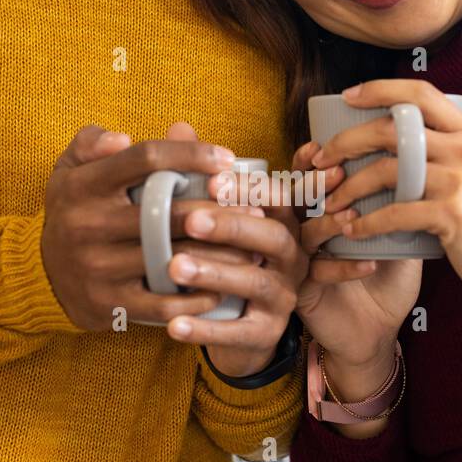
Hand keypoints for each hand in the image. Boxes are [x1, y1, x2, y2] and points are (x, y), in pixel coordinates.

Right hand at [41, 122, 258, 330]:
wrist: (41, 275)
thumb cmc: (72, 211)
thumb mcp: (70, 169)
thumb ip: (94, 142)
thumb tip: (124, 138)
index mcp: (84, 185)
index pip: (145, 159)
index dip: (190, 155)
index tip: (227, 159)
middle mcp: (89, 225)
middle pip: (167, 212)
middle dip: (217, 210)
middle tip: (250, 208)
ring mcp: (99, 267)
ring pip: (172, 258)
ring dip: (219, 255)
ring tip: (251, 249)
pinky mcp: (110, 304)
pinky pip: (163, 302)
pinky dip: (196, 297)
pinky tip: (221, 287)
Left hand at [167, 158, 308, 378]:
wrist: (240, 330)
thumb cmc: (224, 259)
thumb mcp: (216, 219)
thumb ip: (201, 176)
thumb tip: (178, 127)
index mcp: (279, 222)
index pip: (275, 198)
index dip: (249, 188)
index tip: (213, 178)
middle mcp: (290, 257)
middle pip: (272, 238)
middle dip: (231, 226)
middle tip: (189, 219)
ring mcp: (282, 297)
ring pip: (255, 282)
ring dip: (214, 273)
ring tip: (173, 267)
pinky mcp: (266, 334)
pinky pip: (238, 333)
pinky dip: (205, 330)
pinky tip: (171, 324)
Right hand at [291, 138, 422, 364]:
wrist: (380, 330)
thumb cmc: (387, 278)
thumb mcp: (397, 235)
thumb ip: (400, 203)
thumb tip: (415, 162)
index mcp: (320, 213)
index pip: (306, 179)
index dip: (308, 162)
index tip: (321, 145)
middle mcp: (303, 234)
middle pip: (294, 201)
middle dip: (312, 184)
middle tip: (335, 173)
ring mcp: (299, 264)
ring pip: (302, 235)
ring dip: (326, 224)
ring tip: (350, 216)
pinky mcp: (302, 294)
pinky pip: (317, 274)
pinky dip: (343, 267)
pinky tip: (369, 264)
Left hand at [312, 80, 461, 330]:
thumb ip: (443, 150)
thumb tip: (393, 134)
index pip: (420, 93)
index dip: (379, 89)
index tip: (347, 96)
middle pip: (392, 129)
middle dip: (347, 142)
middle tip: (321, 160)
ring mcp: (461, 179)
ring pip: (387, 170)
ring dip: (349, 187)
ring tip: (330, 203)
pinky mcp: (453, 214)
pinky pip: (395, 213)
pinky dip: (367, 223)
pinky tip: (351, 230)